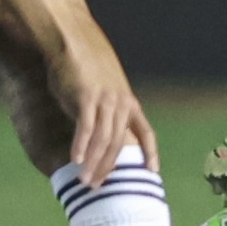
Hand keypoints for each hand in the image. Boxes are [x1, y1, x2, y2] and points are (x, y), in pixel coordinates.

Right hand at [45, 8, 159, 186]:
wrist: (72, 39)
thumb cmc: (85, 63)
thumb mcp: (105, 87)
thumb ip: (106, 108)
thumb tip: (99, 132)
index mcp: (128, 101)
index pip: (145, 131)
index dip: (151, 152)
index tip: (154, 172)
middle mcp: (121, 102)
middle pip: (118, 143)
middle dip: (108, 167)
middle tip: (96, 186)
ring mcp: (105, 99)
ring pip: (103, 140)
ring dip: (93, 163)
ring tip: (84, 180)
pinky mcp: (86, 97)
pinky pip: (86, 127)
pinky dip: (81, 145)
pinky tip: (74, 159)